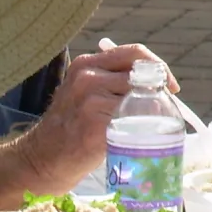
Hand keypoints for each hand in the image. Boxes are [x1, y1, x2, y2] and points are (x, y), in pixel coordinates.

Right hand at [15, 45, 175, 195]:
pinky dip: (138, 132)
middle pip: (142, 77)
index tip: (170, 86)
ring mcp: (89, 103)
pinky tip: (130, 139)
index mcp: (86, 65)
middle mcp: (87, 79)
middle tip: (162, 111)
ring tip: (142, 127)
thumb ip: (113, 80)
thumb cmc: (73, 125)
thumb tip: (160, 82)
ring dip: (149, 115)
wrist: (41, 159)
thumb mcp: (85, 91)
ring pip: (141, 101)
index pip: (136, 52)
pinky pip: (131, 124)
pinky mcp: (94, 128)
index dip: (159, 67)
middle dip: (157, 94)